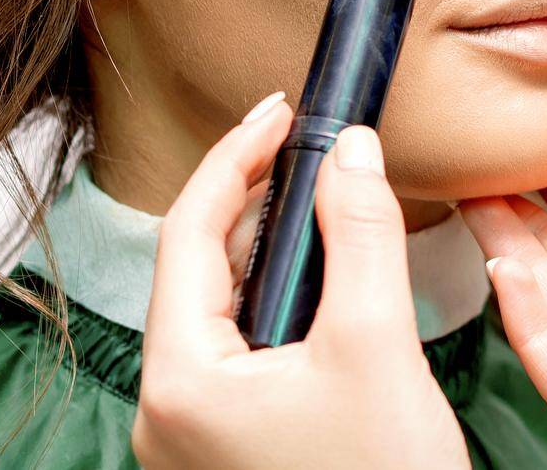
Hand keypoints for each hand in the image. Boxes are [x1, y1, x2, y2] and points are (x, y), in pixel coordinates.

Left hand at [132, 93, 471, 469]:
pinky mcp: (231, 448)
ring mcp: (197, 435)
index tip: (281, 110)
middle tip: (305, 145)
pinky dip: (279, 300)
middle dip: (254, 200)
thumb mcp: (376, 343)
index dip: (236, 159)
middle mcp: (170, 411)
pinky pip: (241, 349)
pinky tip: (324, 280)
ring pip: (222, 310)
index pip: (189, 235)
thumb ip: (361, 234)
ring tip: (322, 201)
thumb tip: (351, 148)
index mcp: (182, 382)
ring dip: (271, 249)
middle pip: (198, 270)